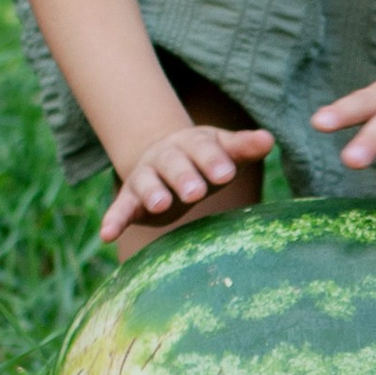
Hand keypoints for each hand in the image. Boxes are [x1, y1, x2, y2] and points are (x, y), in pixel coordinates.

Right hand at [100, 120, 272, 242]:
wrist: (164, 155)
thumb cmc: (204, 157)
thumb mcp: (224, 149)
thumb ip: (244, 147)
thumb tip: (268, 139)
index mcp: (193, 144)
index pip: (205, 149)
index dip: (214, 161)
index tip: (227, 173)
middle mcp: (167, 157)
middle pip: (175, 165)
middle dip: (185, 177)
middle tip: (196, 192)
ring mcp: (146, 176)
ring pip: (148, 183)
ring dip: (153, 193)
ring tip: (160, 205)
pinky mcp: (131, 199)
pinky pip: (120, 208)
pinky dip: (113, 220)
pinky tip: (106, 235)